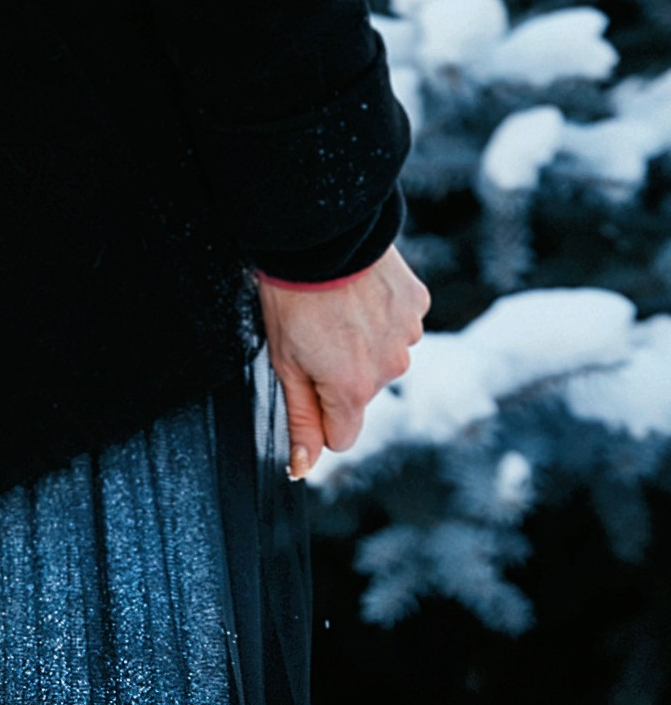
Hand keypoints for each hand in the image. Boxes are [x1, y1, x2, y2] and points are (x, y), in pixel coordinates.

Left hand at [258, 246, 429, 477]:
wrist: (322, 237)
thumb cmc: (293, 300)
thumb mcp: (286, 366)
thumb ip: (301, 421)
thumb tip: (304, 466)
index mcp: (353, 390)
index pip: (343, 436)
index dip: (320, 417)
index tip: (308, 386)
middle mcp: (389, 368)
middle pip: (361, 395)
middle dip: (340, 377)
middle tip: (316, 337)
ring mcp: (408, 335)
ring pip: (382, 360)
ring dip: (362, 345)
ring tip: (337, 313)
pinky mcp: (418, 305)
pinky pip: (398, 327)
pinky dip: (380, 317)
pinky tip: (359, 296)